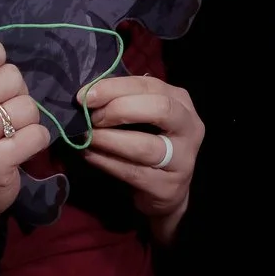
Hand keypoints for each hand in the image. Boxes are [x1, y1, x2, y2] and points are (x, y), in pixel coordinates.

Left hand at [78, 74, 203, 242]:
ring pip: (144, 146)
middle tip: (92, 118)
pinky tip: (90, 155)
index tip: (84, 96)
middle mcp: (190, 127)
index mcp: (181, 102)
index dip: (114, 88)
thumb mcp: (144, 116)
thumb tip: (88, 95)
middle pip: (159, 109)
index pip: (149, 85)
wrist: (166, 190)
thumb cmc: (150, 142)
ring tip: (87, 137)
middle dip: (119, 109)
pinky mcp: (168, 187)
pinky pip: (132, 172)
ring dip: (108, 139)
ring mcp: (183, 159)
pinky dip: (106, 162)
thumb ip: (124, 101)